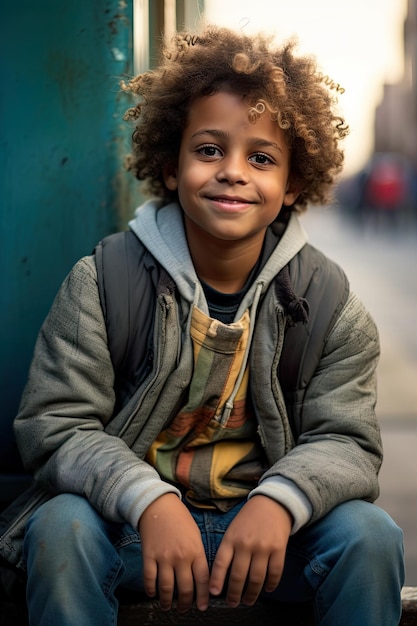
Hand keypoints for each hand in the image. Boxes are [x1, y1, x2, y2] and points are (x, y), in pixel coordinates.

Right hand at [138, 493, 209, 611]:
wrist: (159, 505)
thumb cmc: (180, 519)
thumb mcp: (196, 534)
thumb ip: (198, 555)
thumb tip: (200, 577)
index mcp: (196, 551)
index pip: (203, 580)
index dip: (203, 597)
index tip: (202, 607)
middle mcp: (181, 557)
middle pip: (185, 588)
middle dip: (185, 603)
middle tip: (183, 609)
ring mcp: (164, 557)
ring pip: (166, 588)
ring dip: (167, 601)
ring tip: (168, 606)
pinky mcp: (149, 556)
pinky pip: (150, 579)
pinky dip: (151, 590)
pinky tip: (153, 594)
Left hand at [209, 495, 291, 606]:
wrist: (271, 503)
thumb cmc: (248, 518)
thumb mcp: (232, 529)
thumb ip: (228, 549)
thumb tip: (221, 576)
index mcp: (231, 538)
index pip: (221, 563)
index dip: (216, 580)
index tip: (213, 593)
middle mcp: (246, 543)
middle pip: (238, 576)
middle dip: (234, 594)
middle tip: (233, 603)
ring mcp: (263, 547)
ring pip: (256, 578)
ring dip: (252, 594)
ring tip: (248, 600)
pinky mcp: (279, 549)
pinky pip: (275, 573)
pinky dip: (271, 584)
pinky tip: (267, 589)